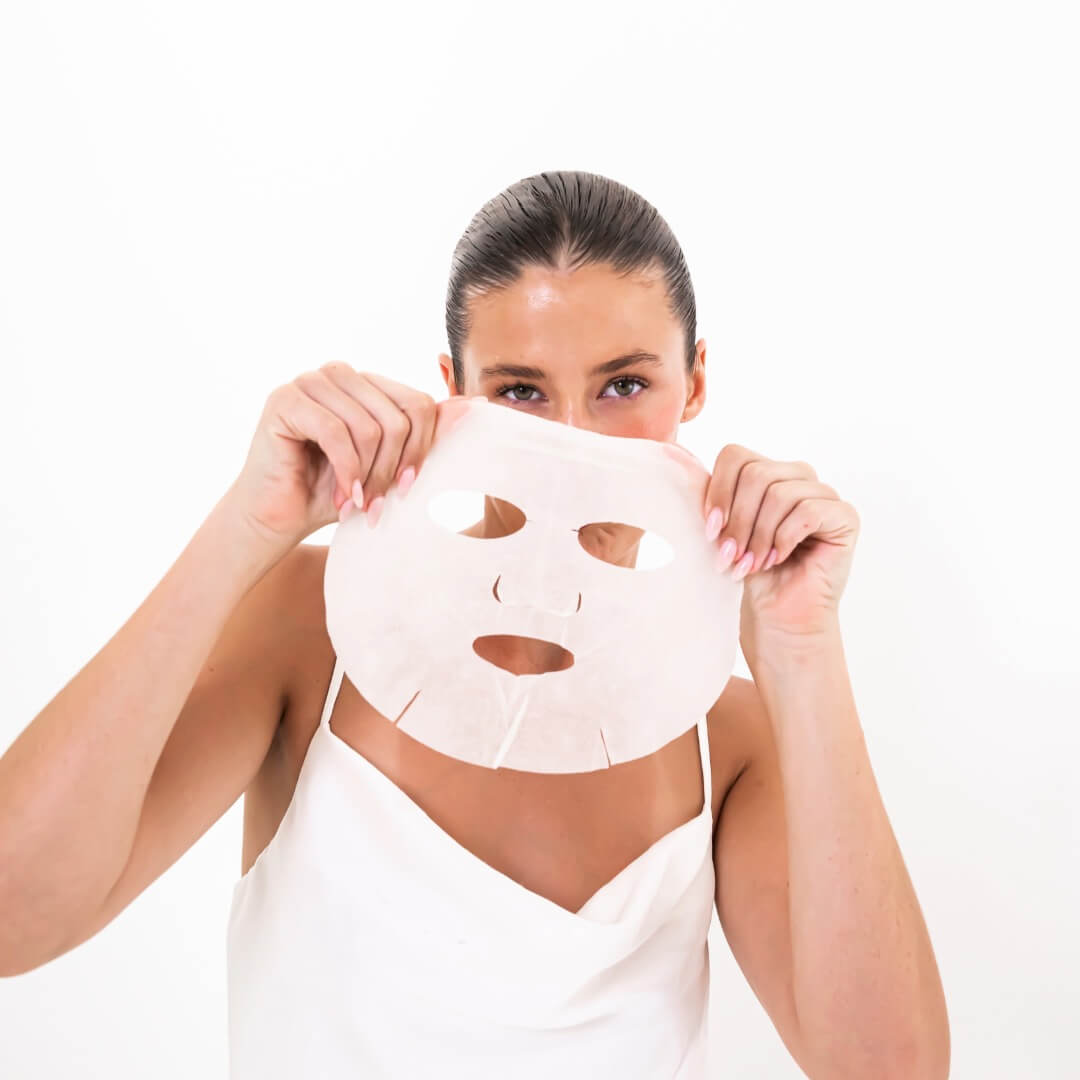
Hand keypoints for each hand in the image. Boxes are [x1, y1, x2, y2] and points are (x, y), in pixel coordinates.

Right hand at [227, 364, 448, 553]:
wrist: (278, 516)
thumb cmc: (332, 491)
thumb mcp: (387, 463)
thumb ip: (424, 432)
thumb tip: (474, 403)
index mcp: (366, 384)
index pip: (418, 403)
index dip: (421, 450)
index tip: (409, 488)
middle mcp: (340, 374)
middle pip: (398, 416)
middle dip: (393, 468)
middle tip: (380, 505)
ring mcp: (310, 381)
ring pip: (369, 427)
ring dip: (367, 475)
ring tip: (357, 502)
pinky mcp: (285, 399)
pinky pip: (335, 432)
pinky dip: (345, 470)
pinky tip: (344, 495)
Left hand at [701, 444, 859, 652]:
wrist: (776, 614)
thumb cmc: (746, 571)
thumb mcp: (720, 527)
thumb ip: (708, 492)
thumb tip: (676, 458)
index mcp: (765, 472)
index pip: (736, 455)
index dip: (719, 491)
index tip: (710, 530)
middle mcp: (796, 475)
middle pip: (756, 473)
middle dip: (738, 520)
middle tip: (731, 555)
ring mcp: (823, 493)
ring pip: (779, 493)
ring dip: (759, 536)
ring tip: (752, 563)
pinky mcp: (844, 516)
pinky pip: (807, 512)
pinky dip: (785, 539)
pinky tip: (778, 559)